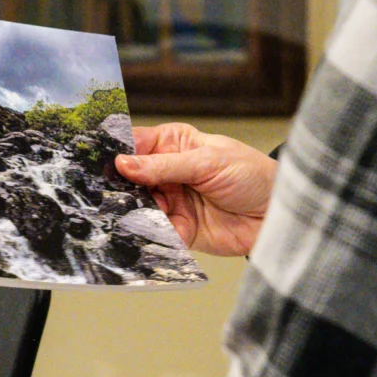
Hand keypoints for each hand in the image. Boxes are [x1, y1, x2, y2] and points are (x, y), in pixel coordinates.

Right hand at [114, 124, 276, 257]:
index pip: (135, 143)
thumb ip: (164, 166)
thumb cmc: (253, 176)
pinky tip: (138, 230)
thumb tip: (124, 164)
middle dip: (118, 185)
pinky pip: (153, 231)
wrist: (278, 216)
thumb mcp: (208, 162)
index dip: (117, 151)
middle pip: (129, 178)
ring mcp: (171, 201)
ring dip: (129, 210)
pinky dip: (144, 232)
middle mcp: (167, 172)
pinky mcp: (177, 229)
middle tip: (104, 191)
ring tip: (122, 211)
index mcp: (174, 144)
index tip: (98, 160)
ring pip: (136, 205)